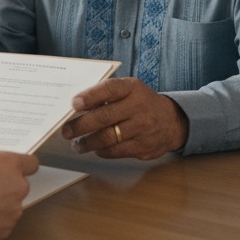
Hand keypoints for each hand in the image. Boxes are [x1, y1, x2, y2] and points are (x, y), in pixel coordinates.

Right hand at [0, 151, 38, 239]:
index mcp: (10, 164)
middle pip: (19, 187)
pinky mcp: (6, 231)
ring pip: (11, 207)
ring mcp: (14, 211)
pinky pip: (3, 224)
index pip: (31, 163)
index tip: (14, 171)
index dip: (21, 167)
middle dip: (5, 188)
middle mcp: (18, 187)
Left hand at [60, 78, 187, 159]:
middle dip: (81, 125)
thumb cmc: (141, 103)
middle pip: (104, 117)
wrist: (172, 121)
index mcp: (132, 88)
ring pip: (108, 137)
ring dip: (87, 142)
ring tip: (76, 144)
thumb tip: (76, 106)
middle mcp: (139, 106)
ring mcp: (143, 128)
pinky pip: (117, 151)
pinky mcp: (144, 146)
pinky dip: (102, 151)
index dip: (90, 96)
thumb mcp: (129, 90)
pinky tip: (95, 148)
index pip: (109, 89)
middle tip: (66, 131)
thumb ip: (107, 95)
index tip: (73, 104)